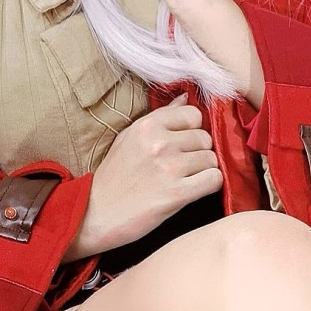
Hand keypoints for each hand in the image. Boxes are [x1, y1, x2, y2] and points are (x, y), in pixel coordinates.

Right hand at [64, 93, 222, 256]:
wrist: (95, 214)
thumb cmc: (114, 177)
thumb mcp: (129, 138)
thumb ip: (159, 117)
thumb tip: (184, 97)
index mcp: (147, 126)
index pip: (193, 114)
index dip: (191, 130)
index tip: (181, 144)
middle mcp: (159, 142)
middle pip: (205, 138)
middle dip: (198, 152)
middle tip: (182, 166)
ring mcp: (169, 168)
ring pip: (211, 159)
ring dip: (203, 170)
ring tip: (185, 179)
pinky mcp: (177, 193)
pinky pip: (214, 179)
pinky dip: (209, 185)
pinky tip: (194, 190)